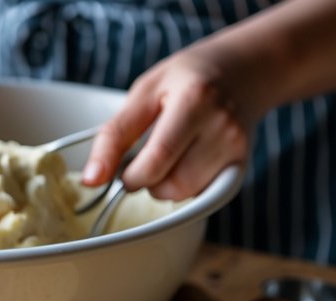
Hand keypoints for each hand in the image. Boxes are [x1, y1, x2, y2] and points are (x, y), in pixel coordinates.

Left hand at [82, 40, 254, 201]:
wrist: (244, 70)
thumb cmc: (187, 79)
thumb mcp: (144, 93)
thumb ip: (114, 136)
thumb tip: (91, 181)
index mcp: (195, 100)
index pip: (156, 161)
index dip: (132, 176)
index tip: (124, 171)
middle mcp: (222, 126)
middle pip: (172, 185)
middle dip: (148, 181)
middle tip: (146, 158)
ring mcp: (236, 148)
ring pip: (186, 194)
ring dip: (166, 186)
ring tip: (170, 156)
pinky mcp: (242, 165)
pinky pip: (202, 195)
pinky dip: (188, 185)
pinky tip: (190, 160)